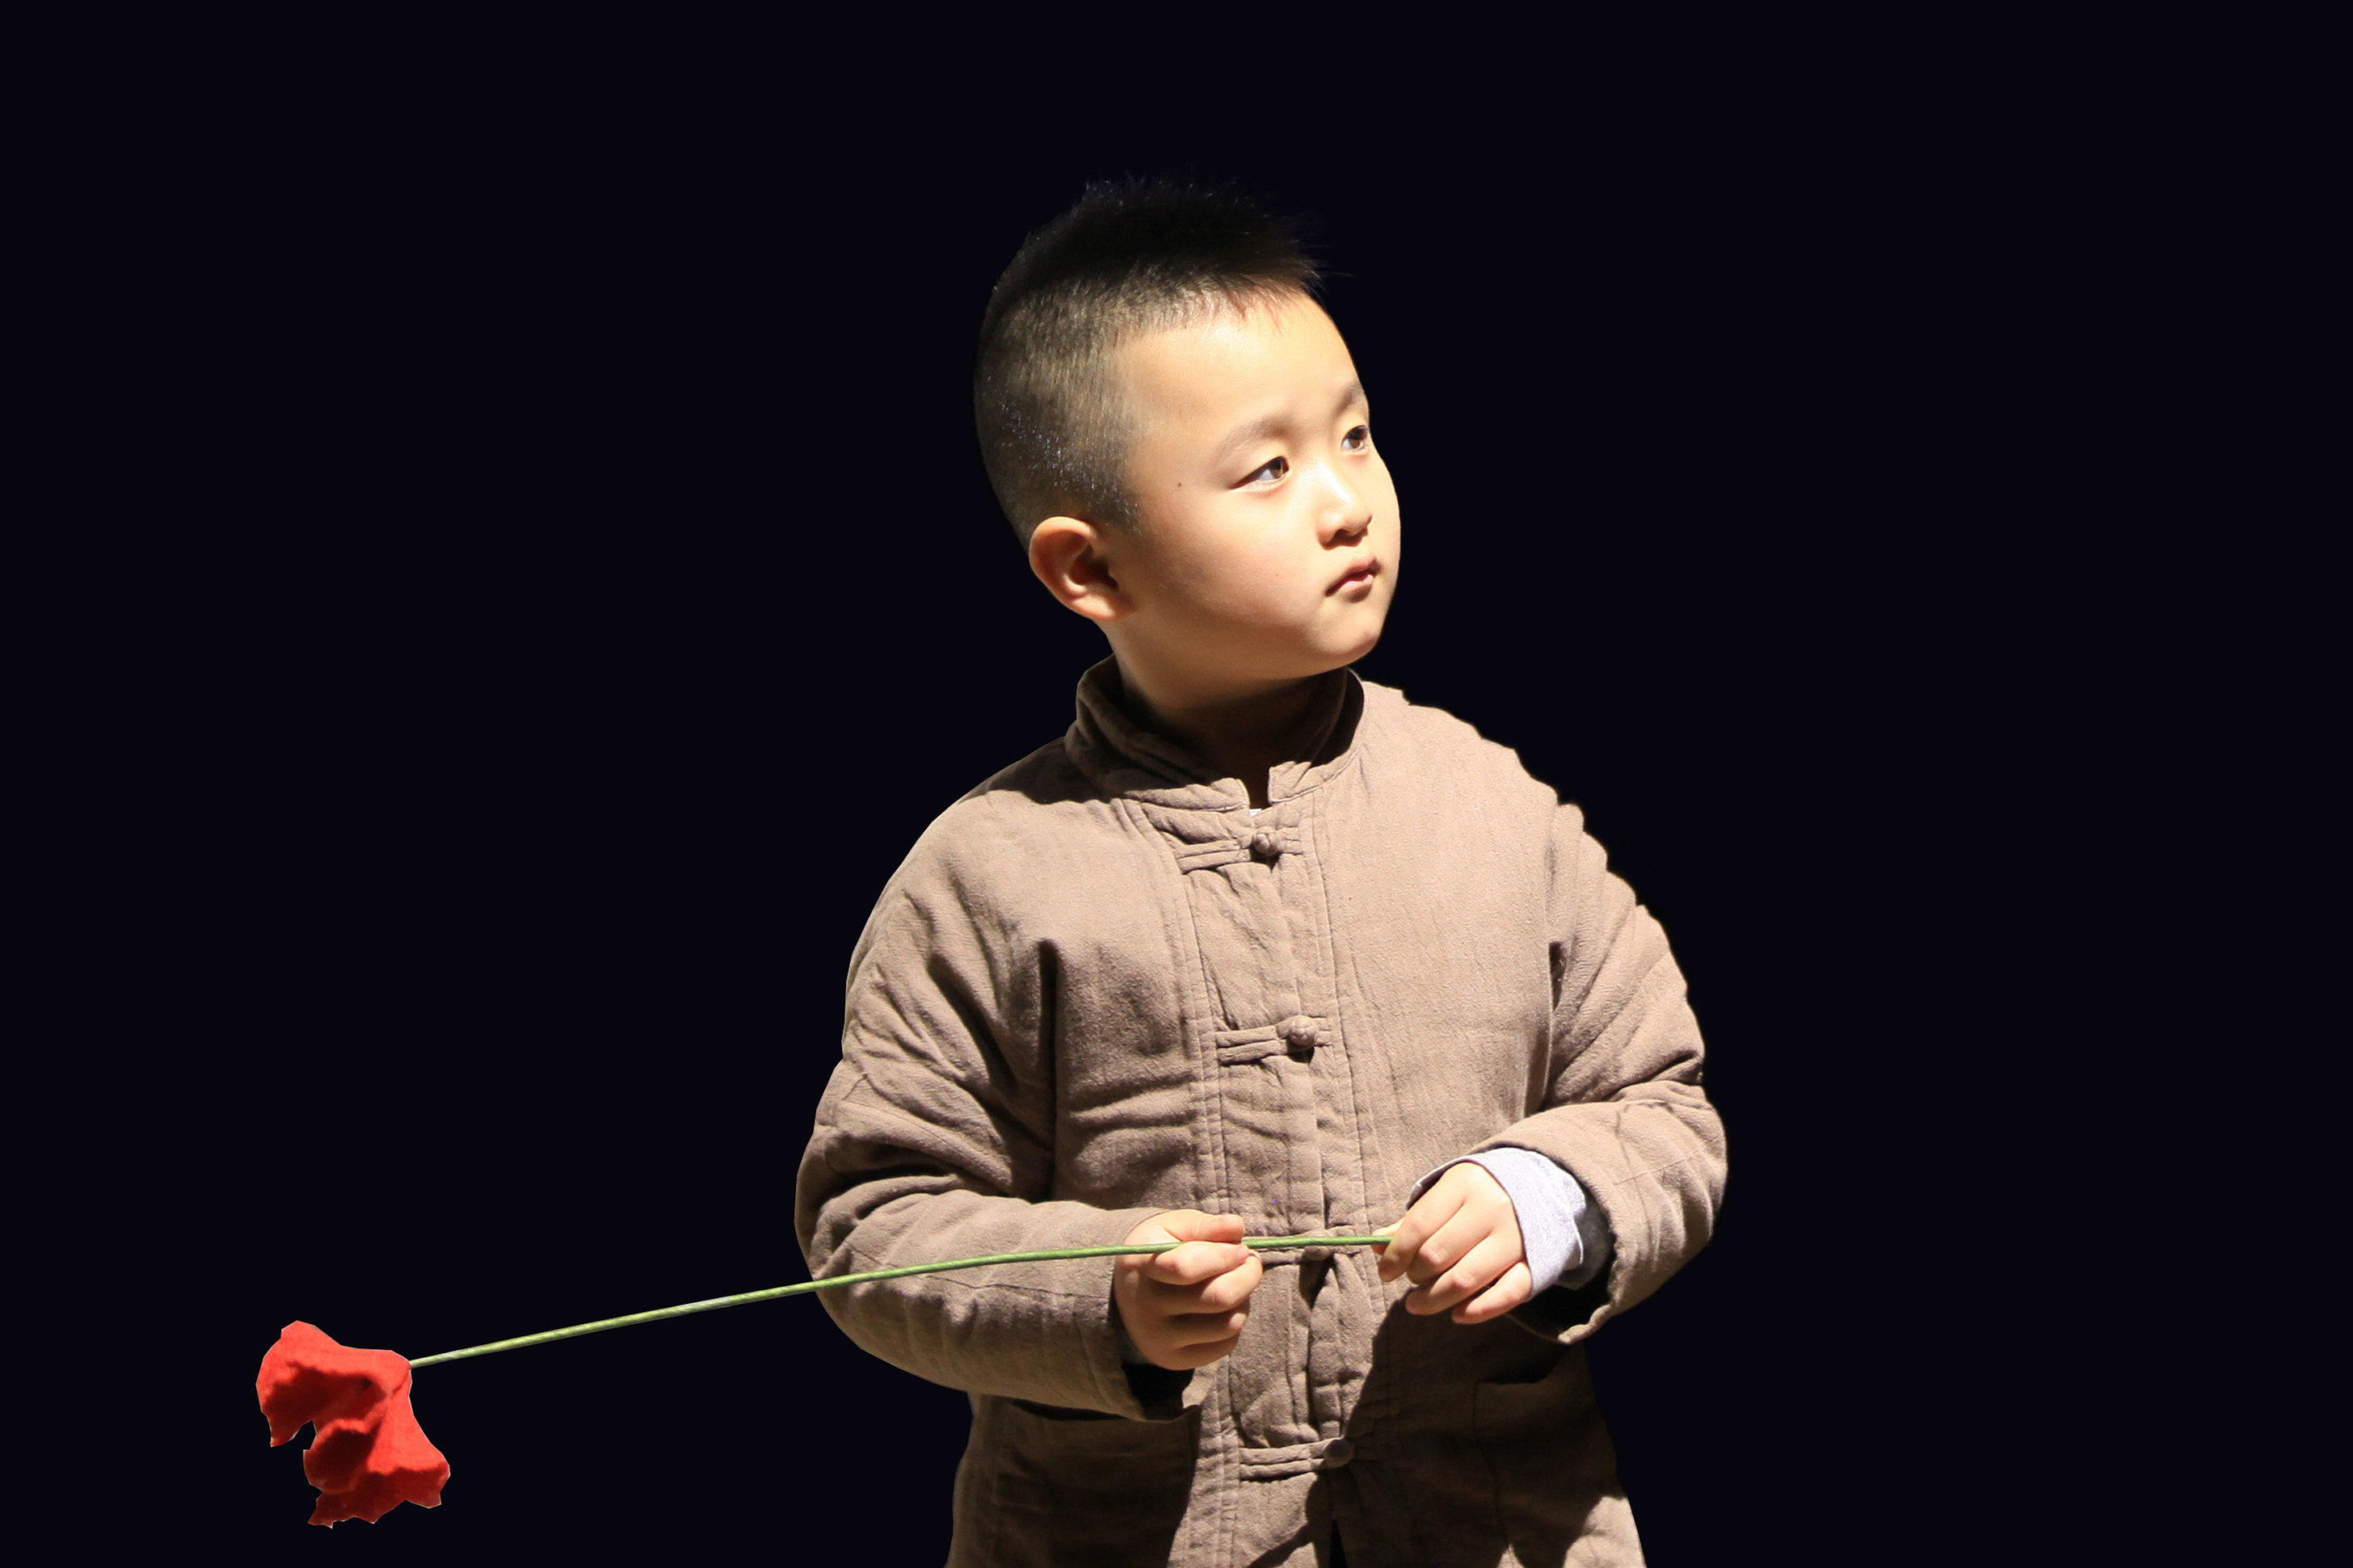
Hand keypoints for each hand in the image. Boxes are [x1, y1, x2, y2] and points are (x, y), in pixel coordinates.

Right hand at [1112, 1210, 1263, 1370]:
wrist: (1129, 1291)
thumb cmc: (1161, 1250)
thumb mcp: (1175, 1228)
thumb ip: (1206, 1226)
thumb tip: (1237, 1227)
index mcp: (1141, 1265)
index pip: (1186, 1267)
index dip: (1225, 1255)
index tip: (1239, 1248)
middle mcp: (1145, 1307)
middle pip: (1218, 1298)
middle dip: (1248, 1275)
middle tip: (1249, 1262)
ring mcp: (1158, 1338)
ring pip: (1228, 1324)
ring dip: (1243, 1300)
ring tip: (1233, 1285)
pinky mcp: (1174, 1360)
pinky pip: (1225, 1345)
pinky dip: (1234, 1323)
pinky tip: (1222, 1308)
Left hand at [1375, 1162, 1531, 1323]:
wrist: (1543, 1186)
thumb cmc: (1480, 1194)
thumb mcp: (1447, 1193)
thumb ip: (1413, 1219)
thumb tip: (1375, 1244)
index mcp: (1464, 1185)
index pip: (1419, 1225)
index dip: (1395, 1254)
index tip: (1384, 1272)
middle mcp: (1492, 1209)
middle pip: (1438, 1255)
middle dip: (1414, 1276)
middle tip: (1409, 1281)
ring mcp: (1515, 1238)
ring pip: (1465, 1280)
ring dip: (1434, 1300)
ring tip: (1417, 1304)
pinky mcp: (1535, 1263)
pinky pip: (1505, 1296)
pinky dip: (1478, 1311)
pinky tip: (1457, 1315)